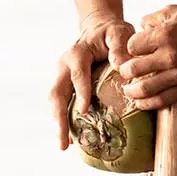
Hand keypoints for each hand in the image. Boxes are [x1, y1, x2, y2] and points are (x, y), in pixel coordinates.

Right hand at [49, 11, 134, 150]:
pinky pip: (62, 105)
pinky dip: (64, 121)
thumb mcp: (119, 32)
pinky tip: (73, 139)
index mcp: (77, 53)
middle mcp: (64, 66)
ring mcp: (62, 77)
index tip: (85, 110)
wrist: (98, 29)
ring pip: (55, 102)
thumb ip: (120, 45)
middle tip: (64, 141)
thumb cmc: (112, 33)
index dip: (81, 92)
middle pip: (56, 93)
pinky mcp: (65, 86)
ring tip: (65, 146)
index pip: (78, 74)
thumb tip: (121, 65)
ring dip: (58, 123)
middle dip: (58, 117)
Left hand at [118, 4, 176, 110]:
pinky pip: (163, 100)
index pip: (132, 46)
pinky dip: (148, 104)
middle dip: (124, 72)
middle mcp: (169, 56)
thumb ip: (153, 18)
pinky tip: (141, 103)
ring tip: (128, 91)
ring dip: (131, 92)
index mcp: (164, 35)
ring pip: (145, 89)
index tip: (133, 52)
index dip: (129, 49)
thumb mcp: (175, 11)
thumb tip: (138, 27)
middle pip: (133, 70)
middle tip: (124, 73)